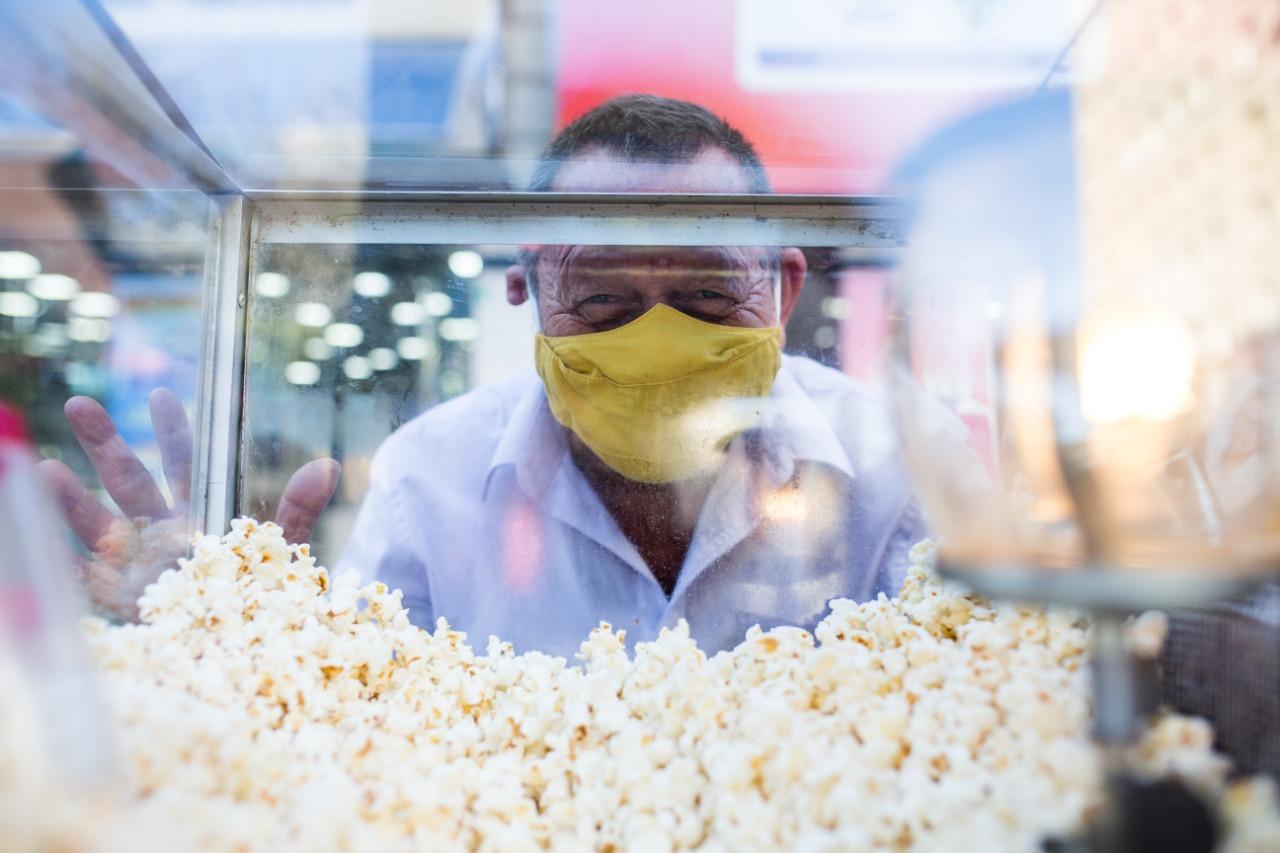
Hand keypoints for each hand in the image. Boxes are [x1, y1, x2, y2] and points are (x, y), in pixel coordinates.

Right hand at [37, 389, 340, 618]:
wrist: (252, 655)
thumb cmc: (265, 602)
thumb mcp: (285, 555)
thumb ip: (298, 510)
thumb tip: (327, 465)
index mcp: (198, 517)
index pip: (183, 465)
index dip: (172, 432)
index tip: (161, 396)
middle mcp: (161, 534)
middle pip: (128, 480)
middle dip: (104, 444)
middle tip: (79, 405)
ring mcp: (137, 566)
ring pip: (98, 525)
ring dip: (71, 500)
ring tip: (45, 469)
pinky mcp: (122, 604)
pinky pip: (82, 581)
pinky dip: (59, 562)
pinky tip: (36, 539)